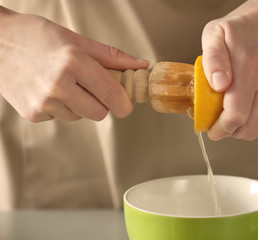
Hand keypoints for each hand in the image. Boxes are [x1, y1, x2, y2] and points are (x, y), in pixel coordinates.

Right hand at [0, 8, 148, 121]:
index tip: (125, 104)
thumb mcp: (78, 40)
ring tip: (63, 84)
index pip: (112, 95)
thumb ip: (113, 57)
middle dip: (101, 103)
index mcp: (74, 63)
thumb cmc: (39, 37)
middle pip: (100, 114)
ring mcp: (43, 102)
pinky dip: (60, 108)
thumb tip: (141, 65)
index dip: (124, 103)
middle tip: (90, 87)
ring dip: (79, 105)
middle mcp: (59, 85)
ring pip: (80, 117)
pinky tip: (48, 90)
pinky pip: (60, 118)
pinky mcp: (32, 114)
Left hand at [201, 2, 257, 140]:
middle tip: (218, 127)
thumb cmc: (240, 30)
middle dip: (230, 132)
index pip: (236, 113)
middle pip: (249, 127)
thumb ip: (213, 59)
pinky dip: (252, 115)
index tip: (211, 130)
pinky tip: (244, 99)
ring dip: (240, 126)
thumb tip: (219, 85)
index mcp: (247, 67)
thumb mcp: (215, 34)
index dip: (222, 128)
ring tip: (229, 112)